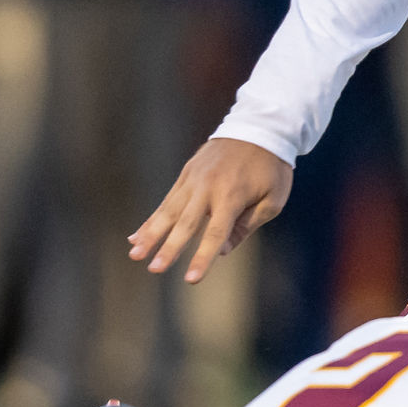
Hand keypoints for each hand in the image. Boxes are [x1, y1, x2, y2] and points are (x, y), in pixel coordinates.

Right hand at [129, 137, 292, 284]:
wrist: (261, 126)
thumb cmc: (271, 168)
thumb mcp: (273, 199)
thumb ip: (247, 226)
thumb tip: (222, 250)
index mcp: (232, 196)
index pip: (215, 233)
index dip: (202, 258)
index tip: (190, 280)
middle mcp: (208, 187)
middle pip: (185, 223)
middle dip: (168, 248)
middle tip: (153, 270)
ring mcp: (194, 178)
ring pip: (168, 211)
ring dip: (150, 235)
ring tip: (134, 255)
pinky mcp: (186, 173)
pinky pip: (167, 200)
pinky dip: (152, 219)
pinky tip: (136, 236)